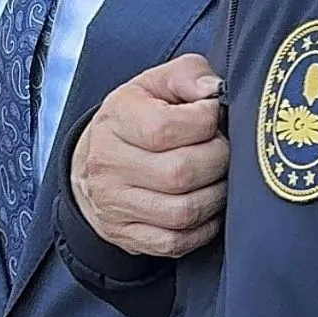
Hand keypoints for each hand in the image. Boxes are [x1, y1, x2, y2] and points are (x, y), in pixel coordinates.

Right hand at [70, 54, 228, 257]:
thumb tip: (213, 91)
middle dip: (218, 161)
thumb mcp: (157, 83)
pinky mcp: (127, 235)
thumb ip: (190, 74)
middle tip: (223, 150)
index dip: (204, 122)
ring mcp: (114, 205)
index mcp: (115, 119)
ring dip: (216, 196)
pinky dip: (203, 227)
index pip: (165, 128)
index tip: (212, 117)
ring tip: (218, 178)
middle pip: (180, 173)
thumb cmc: (138, 118)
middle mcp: (107, 164)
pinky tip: (207, 207)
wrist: (94, 163)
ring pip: (183, 212)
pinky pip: (176, 242)